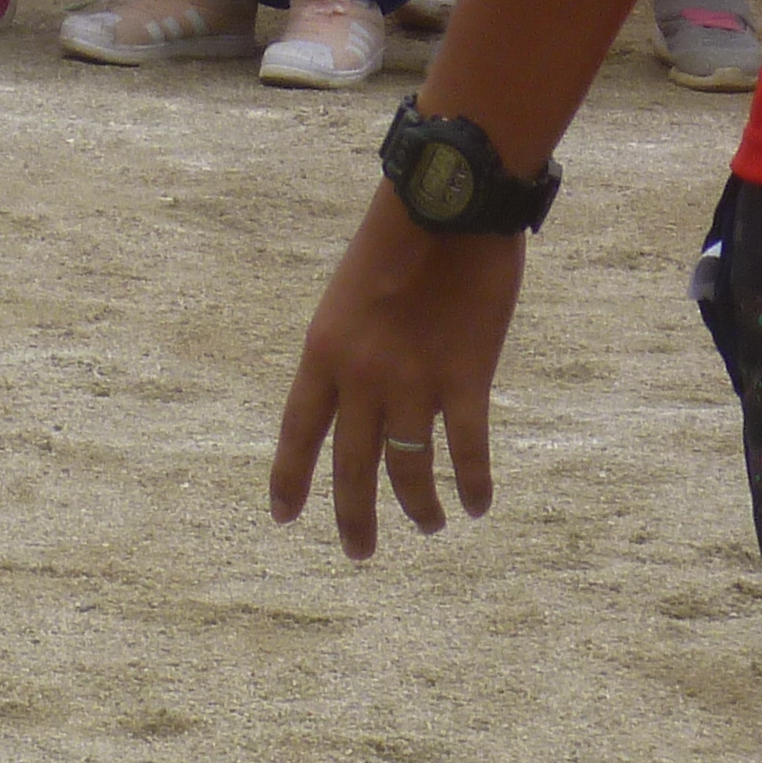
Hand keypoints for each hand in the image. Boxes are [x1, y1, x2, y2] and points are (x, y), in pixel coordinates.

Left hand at [269, 192, 516, 557]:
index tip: (284, 517)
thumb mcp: (348, 299)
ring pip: (409, 468)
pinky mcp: (465, 378)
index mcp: (322, 353)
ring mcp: (412, 381)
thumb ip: (350, 349)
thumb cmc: (397, 244)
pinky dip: (471, 483)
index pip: (298, 431)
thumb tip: (360, 391)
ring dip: (419, 507)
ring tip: (429, 526)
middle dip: (354, 516)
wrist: (443, 209)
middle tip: (358, 553)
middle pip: (351, 466)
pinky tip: (477, 506)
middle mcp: (360, 377)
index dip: (291, 478)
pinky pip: (465, 449)